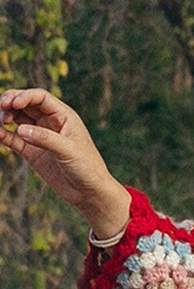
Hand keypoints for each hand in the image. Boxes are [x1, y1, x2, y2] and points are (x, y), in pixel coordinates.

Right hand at [0, 87, 130, 237]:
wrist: (89, 193)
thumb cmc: (87, 168)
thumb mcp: (68, 150)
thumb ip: (45, 138)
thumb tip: (20, 129)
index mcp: (64, 116)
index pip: (40, 97)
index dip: (24, 96)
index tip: (13, 103)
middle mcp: (50, 123)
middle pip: (25, 104)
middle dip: (10, 102)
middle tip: (2, 108)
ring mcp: (39, 137)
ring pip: (16, 119)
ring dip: (4, 116)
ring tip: (1, 122)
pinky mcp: (32, 152)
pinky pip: (12, 139)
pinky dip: (2, 134)